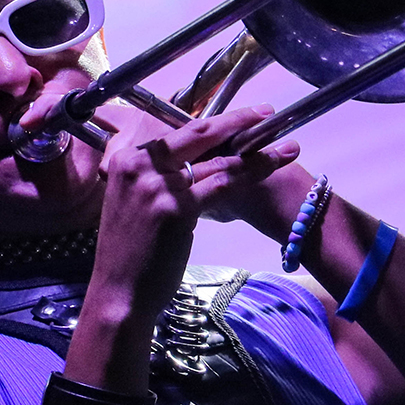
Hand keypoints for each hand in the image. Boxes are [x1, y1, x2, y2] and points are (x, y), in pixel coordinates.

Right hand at [84, 103, 299, 319]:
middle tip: (267, 112)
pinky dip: (251, 175)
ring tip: (286, 147)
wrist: (119, 292)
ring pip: (219, 162)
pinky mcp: (177, 209)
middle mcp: (141, 166)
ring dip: (258, 154)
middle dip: (238, 120)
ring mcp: (158, 186)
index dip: (212, 124)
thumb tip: (193, 165)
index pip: (178, 133)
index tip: (237, 117)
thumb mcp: (135, 204)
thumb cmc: (130, 254)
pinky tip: (271, 169)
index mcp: (128, 160)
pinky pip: (223, 186)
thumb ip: (157, 180)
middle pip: (199, 133)